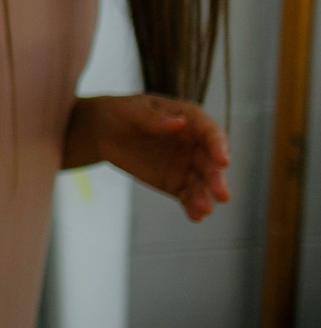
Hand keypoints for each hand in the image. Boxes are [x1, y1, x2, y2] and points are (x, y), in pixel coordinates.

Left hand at [88, 94, 230, 220]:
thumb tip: (179, 123)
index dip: (219, 147)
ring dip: (205, 197)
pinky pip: (187, 197)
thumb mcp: (133, 110)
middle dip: (217, 179)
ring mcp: (187, 167)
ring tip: (204, 210)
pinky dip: (192, 207)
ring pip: (201, 184)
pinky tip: (195, 217)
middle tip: (221, 194)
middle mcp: (196, 146)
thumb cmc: (123, 112)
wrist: (104, 131)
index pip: (211, 134)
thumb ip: (154, 118)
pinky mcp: (175, 183)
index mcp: (192, 121)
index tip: (223, 161)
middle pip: (211, 164)